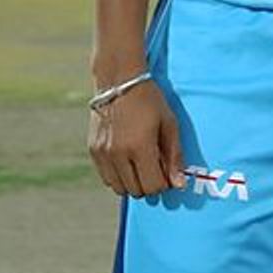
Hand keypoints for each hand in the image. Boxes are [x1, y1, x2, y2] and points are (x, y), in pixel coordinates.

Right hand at [87, 82, 184, 198]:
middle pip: (136, 191)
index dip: (163, 183)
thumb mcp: (169, 125)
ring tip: (140, 164)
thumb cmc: (150, 101)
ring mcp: (103, 154)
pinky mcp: (93, 151)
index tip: (167, 171)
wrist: (119, 82)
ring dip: (132, 183)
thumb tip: (179, 185)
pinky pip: (106, 178)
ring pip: (119, 188)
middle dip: (149, 184)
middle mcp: (118, 154)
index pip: (153, 186)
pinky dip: (118, 176)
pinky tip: (127, 160)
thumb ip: (174, 156)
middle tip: (154, 167)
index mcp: (140, 147)